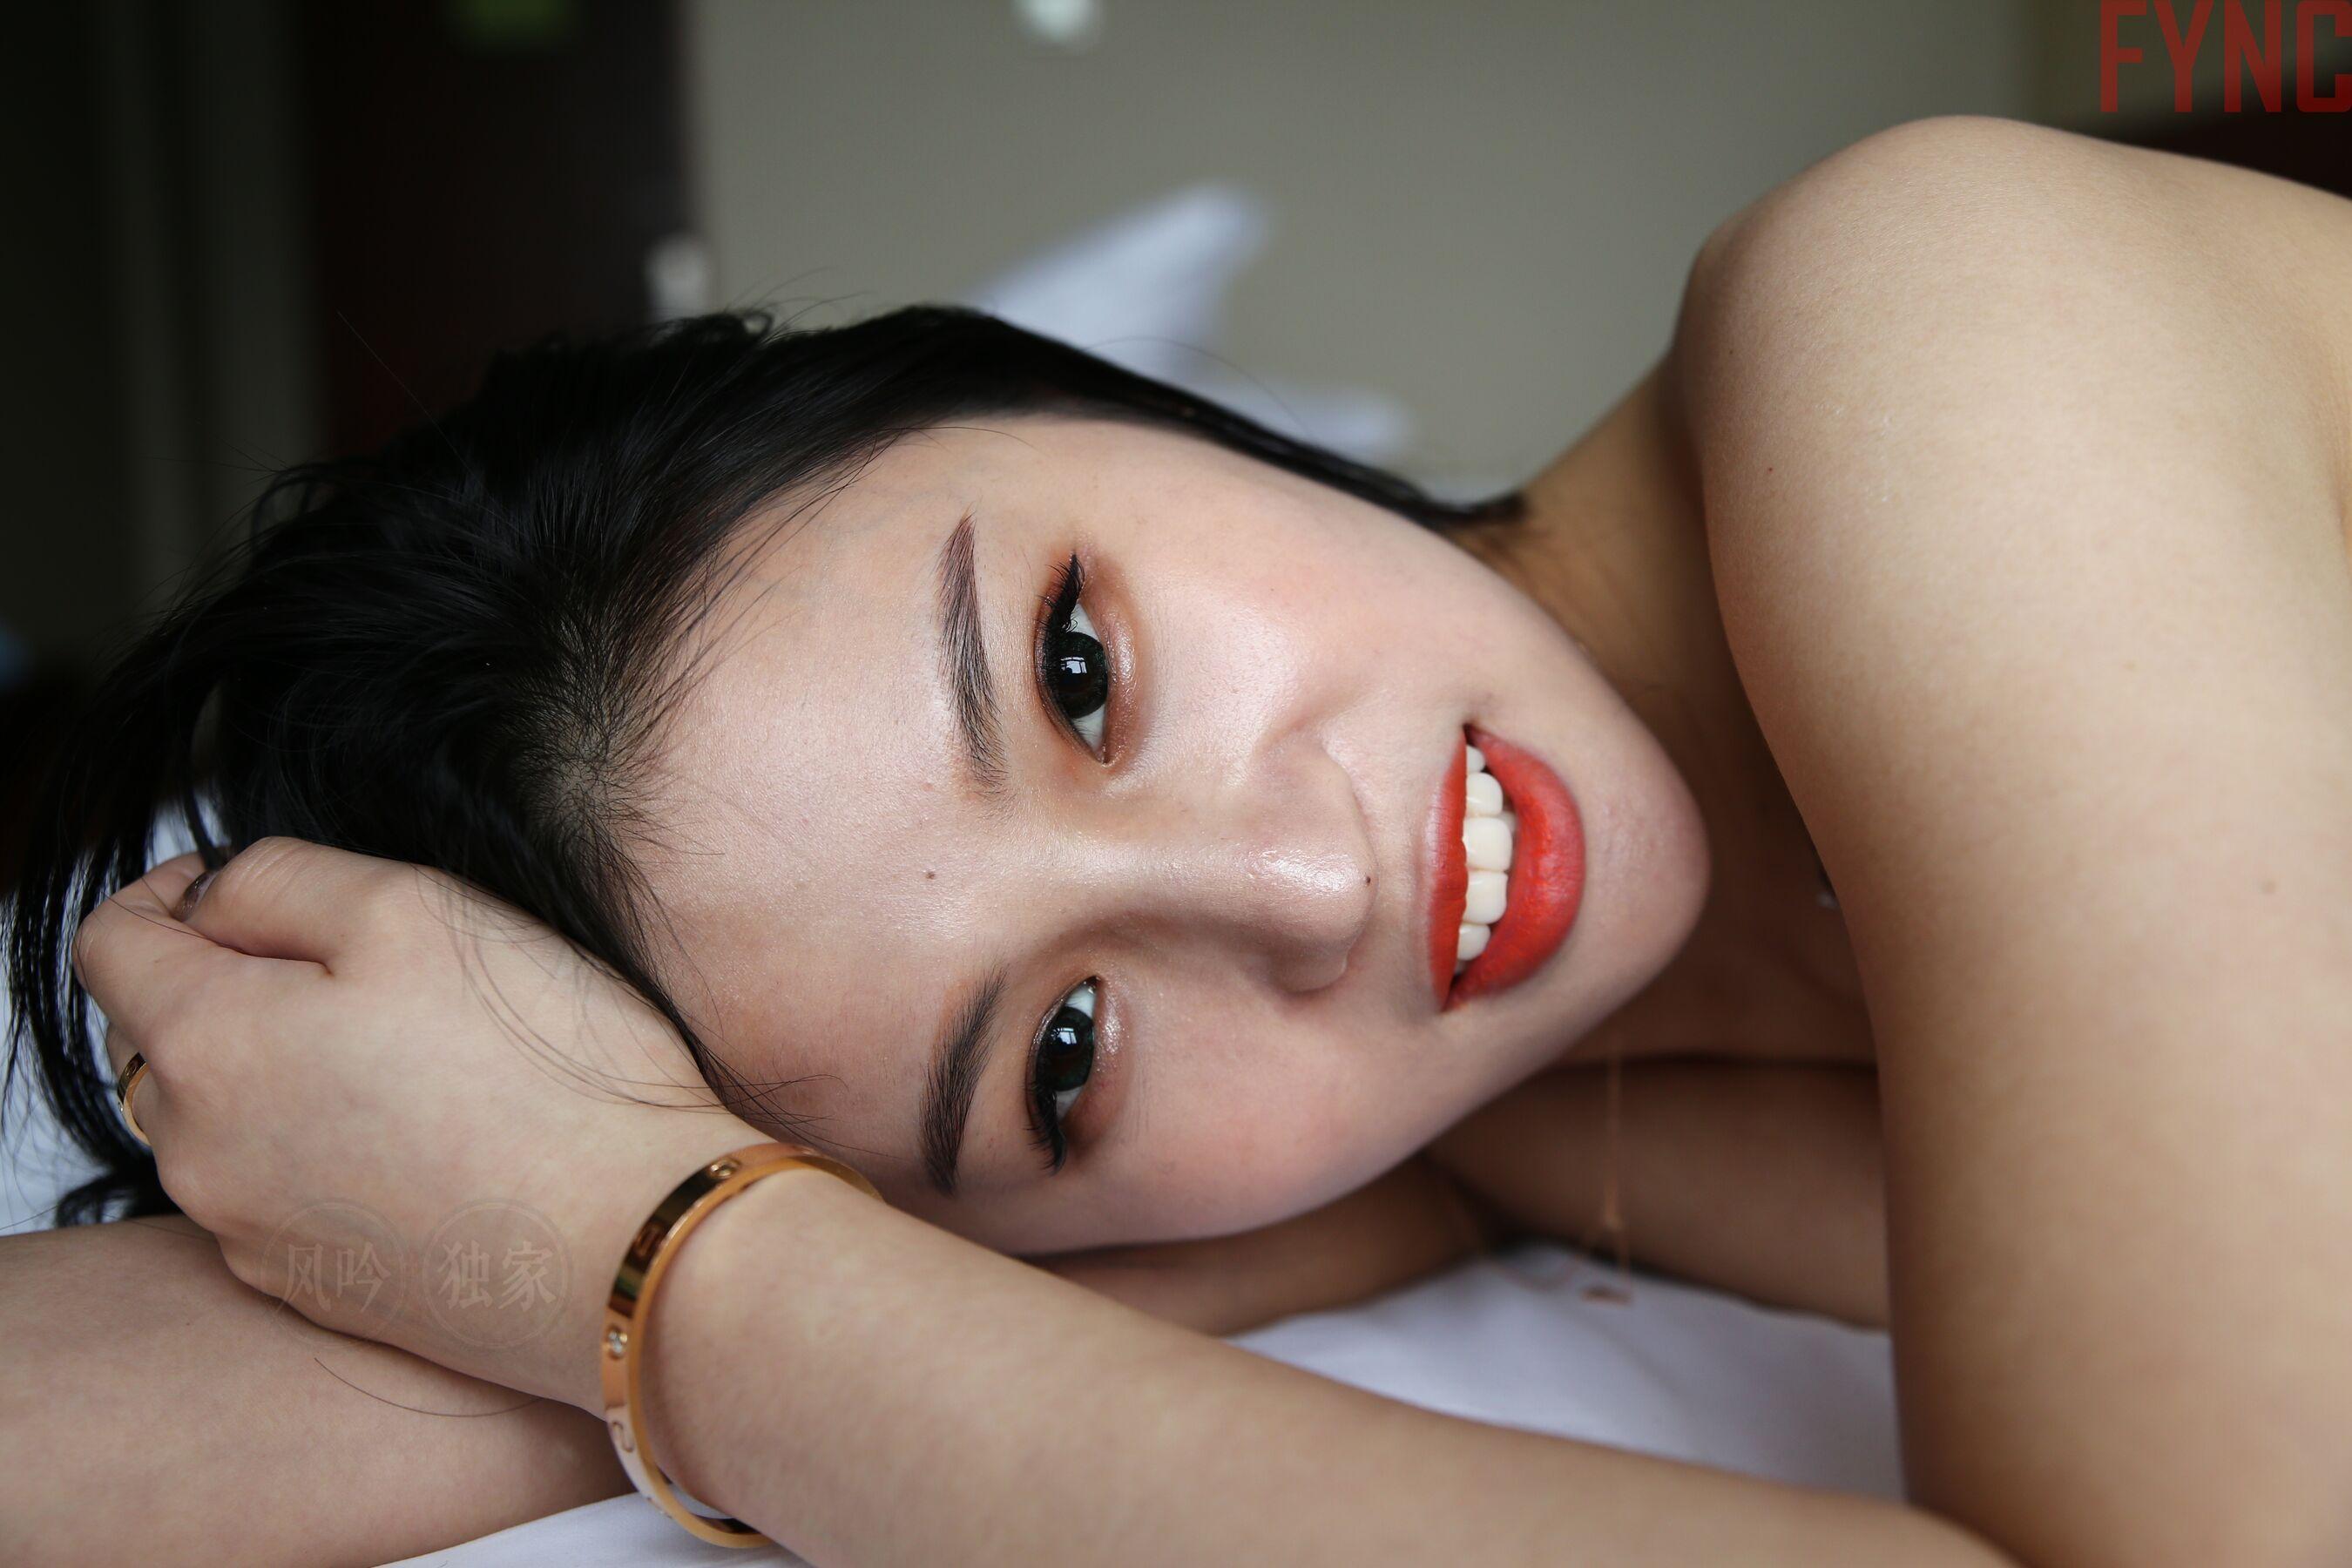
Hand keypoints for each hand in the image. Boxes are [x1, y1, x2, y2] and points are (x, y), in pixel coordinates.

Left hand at [72, 837, 767, 1409]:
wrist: (637, 1249)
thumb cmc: (546, 1073)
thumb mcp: (417, 907)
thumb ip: (281, 879)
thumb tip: (212, 898)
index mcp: (210, 1045)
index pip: (108, 943)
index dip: (167, 890)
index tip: (234, 880)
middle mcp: (202, 1155)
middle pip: (155, 1040)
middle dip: (219, 983)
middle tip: (340, 961)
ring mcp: (254, 1237)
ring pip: (216, 1123)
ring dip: (270, 1073)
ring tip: (396, 1053)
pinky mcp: (319, 1292)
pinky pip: (279, 1197)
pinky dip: (321, 1152)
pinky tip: (425, 1137)